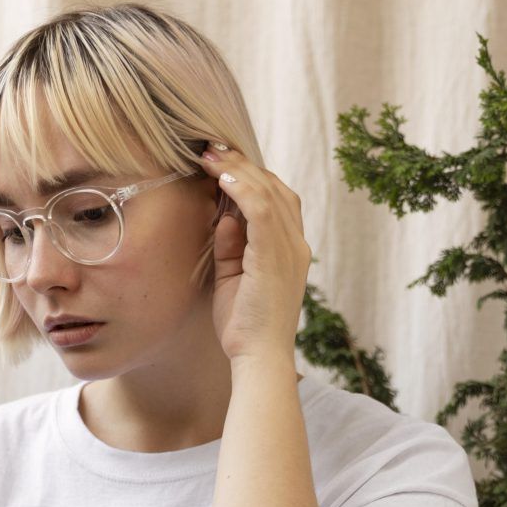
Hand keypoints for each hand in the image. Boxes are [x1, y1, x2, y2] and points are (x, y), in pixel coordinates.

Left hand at [198, 142, 311, 360]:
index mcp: (291, 250)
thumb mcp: (234, 278)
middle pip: (274, 187)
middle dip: (240, 164)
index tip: (220, 163)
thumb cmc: (245, 326)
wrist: (259, 358)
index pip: (278, 199)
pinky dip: (242, 188)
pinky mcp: (275, 256)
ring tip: (210, 155)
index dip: (250, 176)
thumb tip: (225, 217)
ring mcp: (289, 249)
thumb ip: (232, 246)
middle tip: (210, 148)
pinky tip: (222, 177)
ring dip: (237, 169)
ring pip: (268, 191)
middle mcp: (296, 244)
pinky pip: (262, 209)